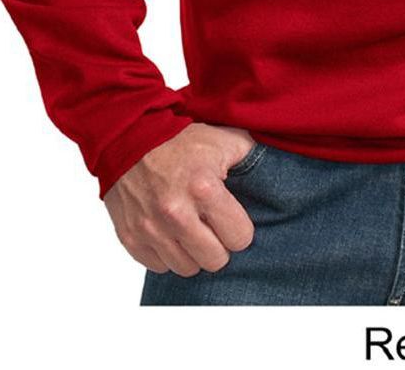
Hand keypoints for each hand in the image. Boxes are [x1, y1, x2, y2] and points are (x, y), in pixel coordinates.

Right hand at [103, 122, 257, 275]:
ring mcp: (150, 228)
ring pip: (186, 268)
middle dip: (219, 245)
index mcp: (204, 188)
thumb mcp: (223, 139)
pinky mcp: (130, 237)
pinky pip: (158, 267)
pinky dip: (167, 254)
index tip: (232, 217)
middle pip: (214, 260)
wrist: (129, 137)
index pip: (240, 239)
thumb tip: (276, 172)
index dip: (240, 228)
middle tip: (213, 227)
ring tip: (192, 229)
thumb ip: (252, 156)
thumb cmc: (180, 139)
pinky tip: (170, 232)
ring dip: (193, 252)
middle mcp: (176, 213)